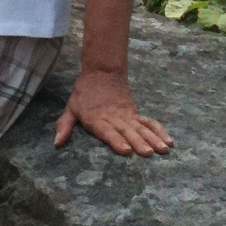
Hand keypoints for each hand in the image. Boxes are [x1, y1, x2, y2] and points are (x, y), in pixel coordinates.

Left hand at [54, 70, 172, 156]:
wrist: (101, 72)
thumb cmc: (84, 94)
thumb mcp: (71, 108)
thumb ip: (64, 125)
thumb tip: (56, 143)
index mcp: (96, 119)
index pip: (107, 131)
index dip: (115, 140)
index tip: (125, 150)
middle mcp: (113, 118)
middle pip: (127, 131)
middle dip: (138, 142)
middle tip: (148, 153)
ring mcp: (127, 116)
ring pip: (141, 128)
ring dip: (153, 138)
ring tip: (163, 149)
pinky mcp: (135, 113)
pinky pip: (149, 123)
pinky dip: (159, 130)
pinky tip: (169, 141)